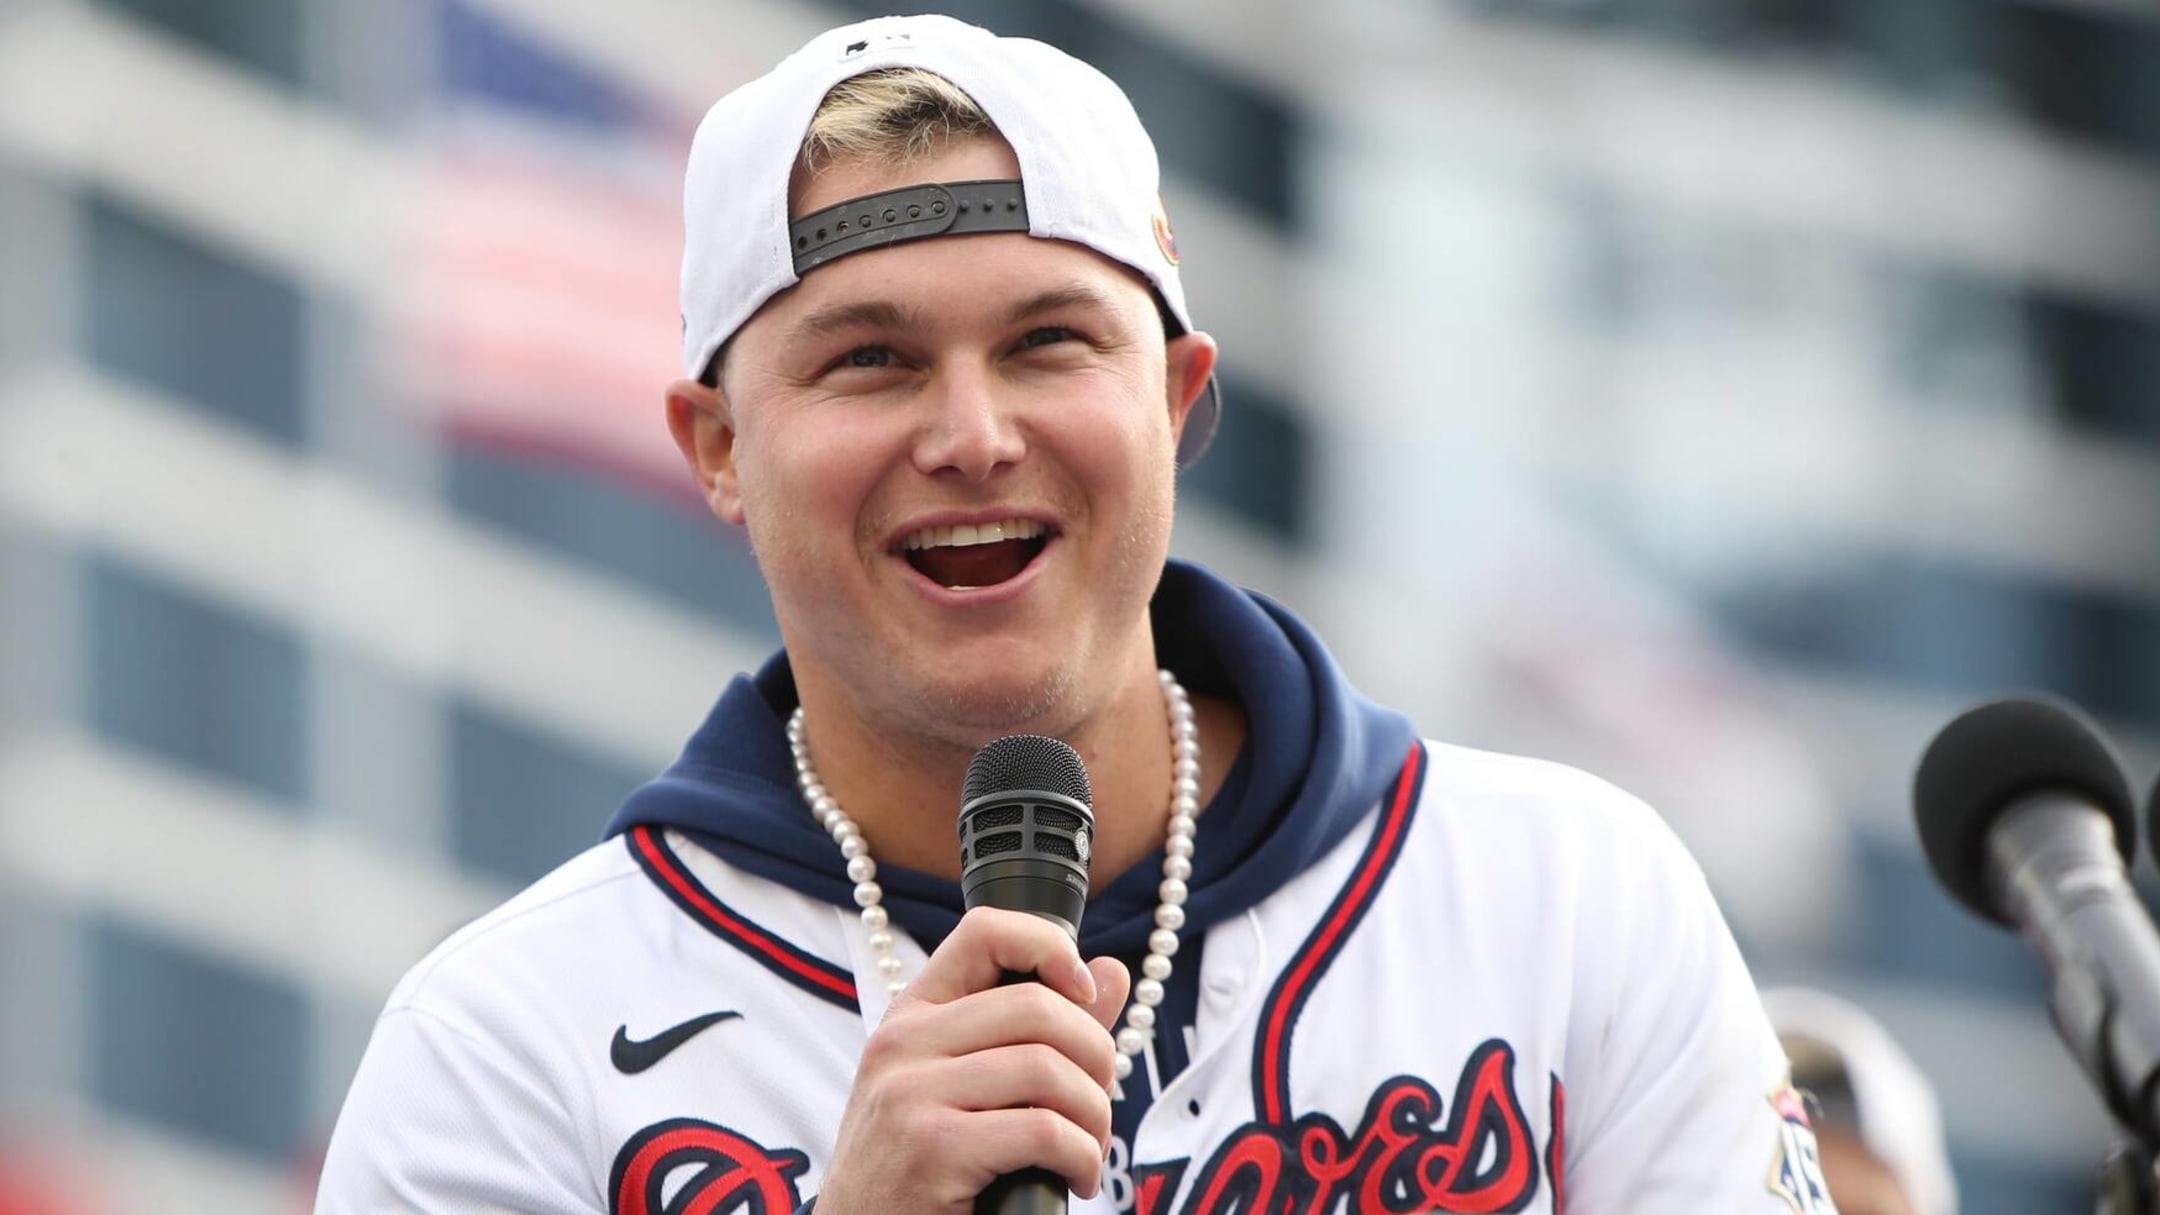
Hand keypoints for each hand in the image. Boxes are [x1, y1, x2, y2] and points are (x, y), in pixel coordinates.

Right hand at [813, 906, 1131, 1214]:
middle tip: (1097, 1104)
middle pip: (1038, 1007)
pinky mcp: (933, 1149)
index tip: (1083, 991)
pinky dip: (1082, 1157)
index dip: (1050, 946)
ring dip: (1094, 1116)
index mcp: (912, 1016)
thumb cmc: (916, 1168)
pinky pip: (1044, 1130)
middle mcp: (904, 1043)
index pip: (985, 932)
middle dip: (1096, 1056)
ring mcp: (912, 1094)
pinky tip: (1076, 1179)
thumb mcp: (959, 1088)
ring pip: (1048, 1069)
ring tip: (1089, 1148)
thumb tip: (1110, 972)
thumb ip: (1036, 1031)